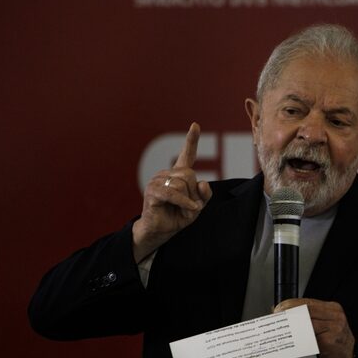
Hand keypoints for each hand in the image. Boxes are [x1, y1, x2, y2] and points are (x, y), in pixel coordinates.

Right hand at [132, 122, 211, 261]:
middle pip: (190, 174)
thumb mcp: (197, 206)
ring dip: (188, 201)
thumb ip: (204, 195)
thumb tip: (203, 182)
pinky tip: (190, 209)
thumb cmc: (177, 216)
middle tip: (189, 206)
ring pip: (183, 184)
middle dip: (194, 193)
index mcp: (178, 175)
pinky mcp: (152, 191)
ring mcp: (157, 180)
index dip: (191, 140)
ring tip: (182, 210)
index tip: (195, 125)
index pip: (187, 155)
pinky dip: (185, 202)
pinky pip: (174, 193)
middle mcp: (166, 174)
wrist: (160, 231)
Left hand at [275, 298, 354, 357]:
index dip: (289, 305)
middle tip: (275, 319)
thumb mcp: (326, 327)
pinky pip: (309, 337)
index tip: (277, 309)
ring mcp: (334, 327)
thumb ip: (309, 319)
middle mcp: (335, 315)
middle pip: (305, 309)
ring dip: (290, 325)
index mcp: (333, 309)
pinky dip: (297, 338)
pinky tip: (290, 340)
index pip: (307, 301)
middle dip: (287, 313)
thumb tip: (284, 314)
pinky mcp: (329, 341)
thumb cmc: (335, 346)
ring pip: (306, 322)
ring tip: (280, 329)